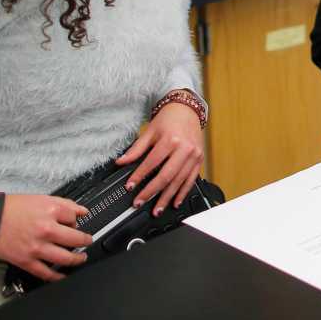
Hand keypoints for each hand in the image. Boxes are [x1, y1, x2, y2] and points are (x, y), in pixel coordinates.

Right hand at [0, 192, 91, 282]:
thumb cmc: (8, 209)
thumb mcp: (39, 198)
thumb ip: (63, 204)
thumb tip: (81, 211)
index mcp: (50, 212)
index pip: (75, 218)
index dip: (76, 220)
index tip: (76, 223)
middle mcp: (46, 230)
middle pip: (76, 239)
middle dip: (85, 241)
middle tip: (87, 241)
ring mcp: (37, 247)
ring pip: (66, 258)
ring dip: (77, 259)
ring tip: (81, 258)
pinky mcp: (27, 261)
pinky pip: (47, 273)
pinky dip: (58, 276)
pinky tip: (63, 275)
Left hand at [117, 100, 205, 216]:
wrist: (187, 110)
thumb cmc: (168, 120)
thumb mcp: (150, 131)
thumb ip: (136, 149)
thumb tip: (121, 162)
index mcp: (170, 140)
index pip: (151, 163)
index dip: (139, 176)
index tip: (130, 186)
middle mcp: (184, 149)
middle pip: (166, 176)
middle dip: (152, 192)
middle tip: (140, 202)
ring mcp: (194, 156)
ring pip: (179, 182)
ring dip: (167, 197)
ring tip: (157, 209)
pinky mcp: (199, 160)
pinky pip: (191, 180)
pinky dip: (182, 193)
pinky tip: (175, 202)